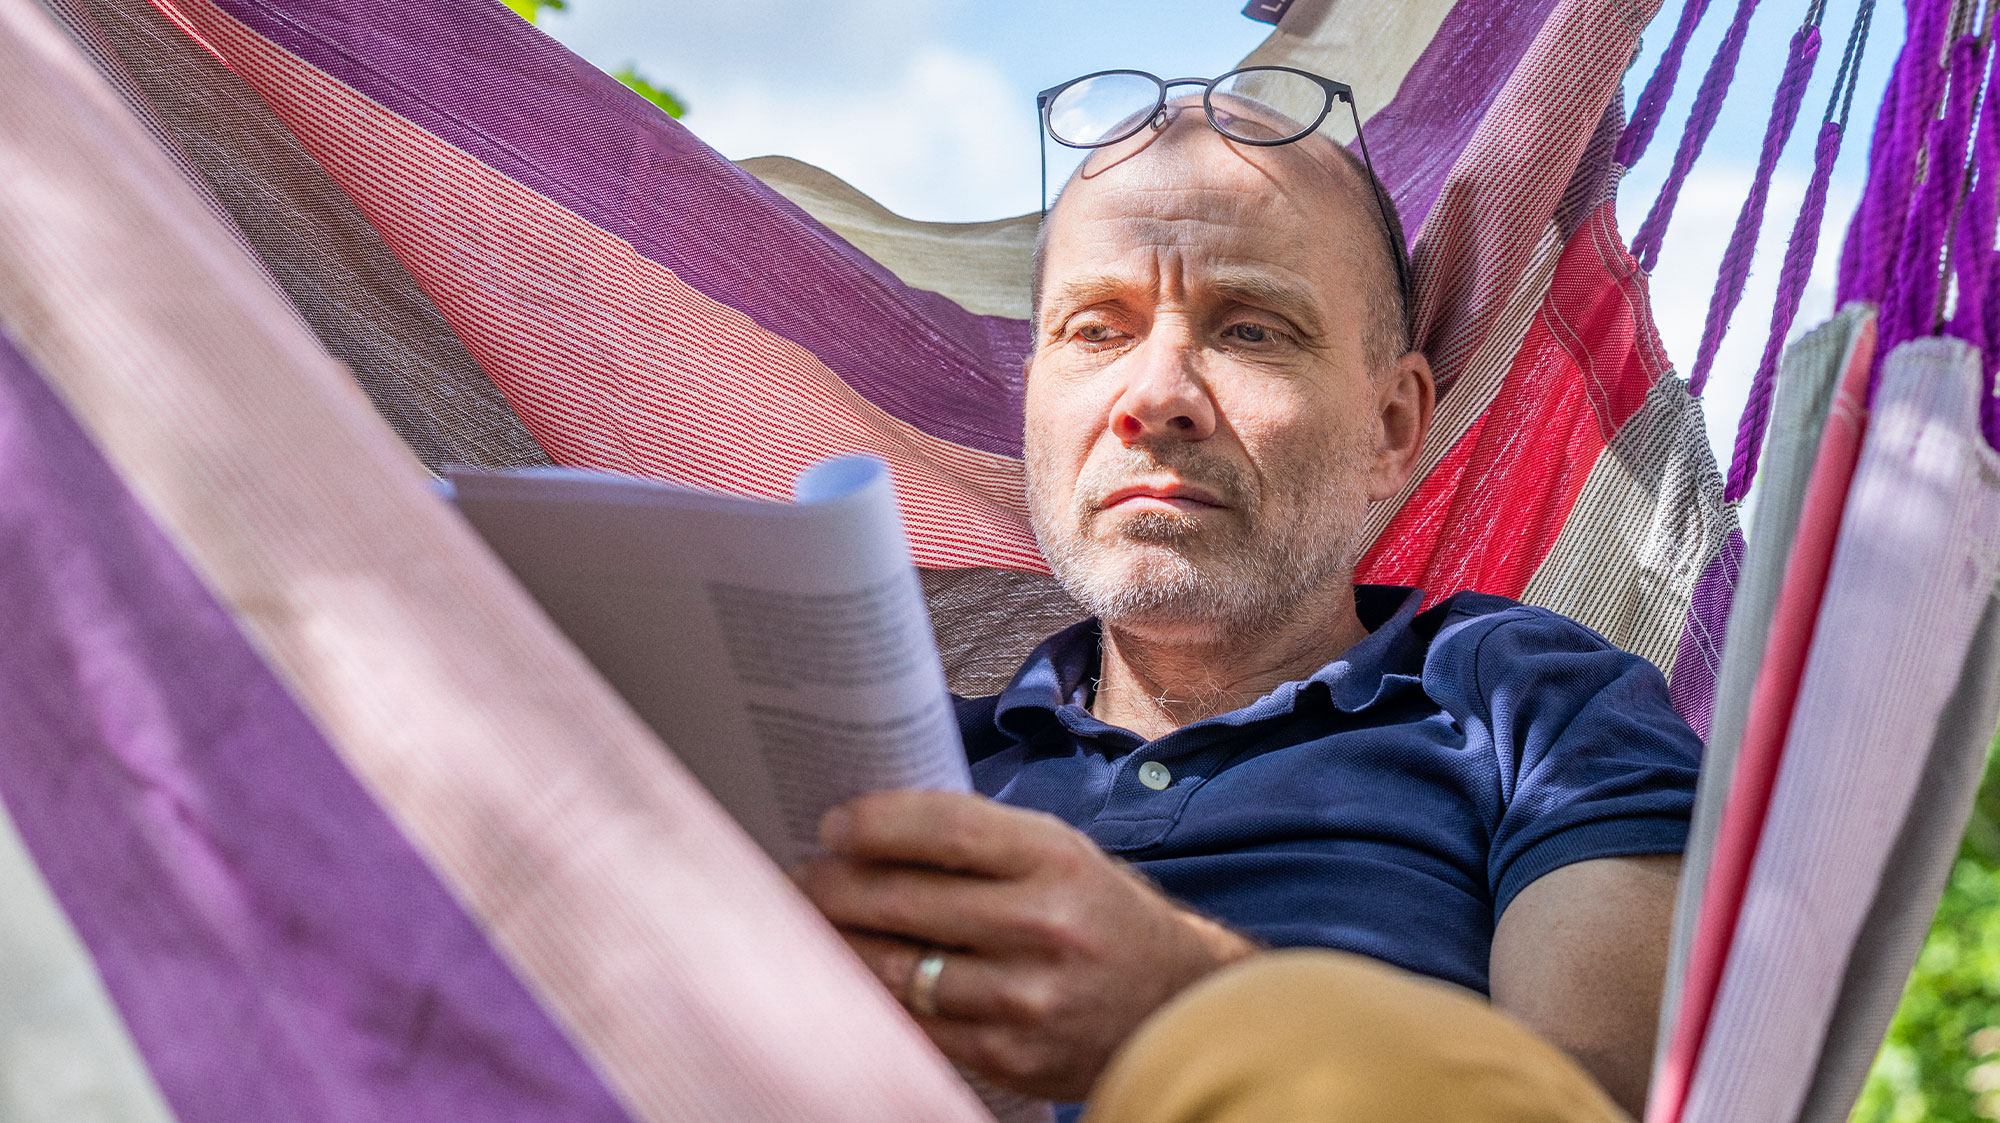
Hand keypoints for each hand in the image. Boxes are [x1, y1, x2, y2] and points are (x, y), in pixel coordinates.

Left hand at [796, 789, 1255, 1100]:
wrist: (1175, 1007)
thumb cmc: (1098, 915)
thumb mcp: (1058, 854)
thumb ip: (978, 841)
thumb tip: (869, 830)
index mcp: (1054, 858)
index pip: (943, 829)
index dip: (874, 824)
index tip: (833, 825)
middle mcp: (1042, 926)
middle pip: (902, 901)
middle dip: (832, 887)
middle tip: (800, 878)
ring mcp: (1025, 999)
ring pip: (896, 971)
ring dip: (840, 947)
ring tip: (813, 928)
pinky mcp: (1010, 1058)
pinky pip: (916, 1026)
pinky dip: (876, 1001)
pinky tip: (854, 980)